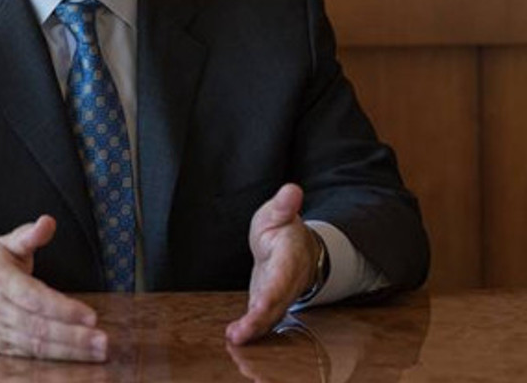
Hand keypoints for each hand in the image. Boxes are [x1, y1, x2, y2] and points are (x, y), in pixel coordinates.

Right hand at [0, 215, 108, 361]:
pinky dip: (54, 359)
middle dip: (72, 336)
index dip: (62, 309)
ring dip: (69, 351)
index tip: (89, 315)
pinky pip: (29, 356)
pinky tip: (76, 357)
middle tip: (102, 341)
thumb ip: (28, 235)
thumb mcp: (4, 244)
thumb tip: (48, 222)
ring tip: (97, 352)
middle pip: (37, 327)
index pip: (33, 298)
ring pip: (35, 346)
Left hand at [225, 183, 319, 345]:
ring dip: (255, 330)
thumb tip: (292, 190)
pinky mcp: (269, 303)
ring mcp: (280, 295)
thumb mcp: (278, 213)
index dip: (273, 293)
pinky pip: (263, 319)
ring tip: (236, 337)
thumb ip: (283, 206)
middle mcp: (288, 281)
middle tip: (241, 333)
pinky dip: (251, 330)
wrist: (291, 247)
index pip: (282, 276)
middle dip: (260, 320)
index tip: (260, 304)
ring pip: (271, 315)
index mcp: (290, 256)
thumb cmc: (281, 228)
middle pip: (276, 303)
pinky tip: (234, 336)